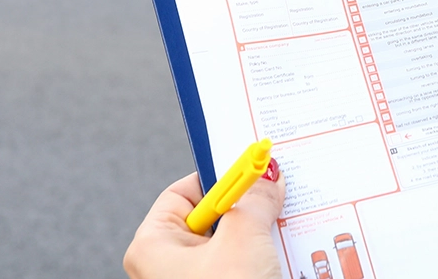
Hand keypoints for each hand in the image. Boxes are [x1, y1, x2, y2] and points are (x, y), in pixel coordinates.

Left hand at [123, 163, 286, 278]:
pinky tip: (285, 256)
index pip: (183, 193)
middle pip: (211, 219)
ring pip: (232, 246)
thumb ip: (254, 200)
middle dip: (247, 208)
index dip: (219, 177)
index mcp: (152, 246)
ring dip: (261, 235)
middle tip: (277, 195)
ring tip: (285, 226)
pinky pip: (241, 270)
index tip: (253, 168)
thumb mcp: (244, 239)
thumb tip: (266, 177)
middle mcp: (167, 267)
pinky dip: (264, 260)